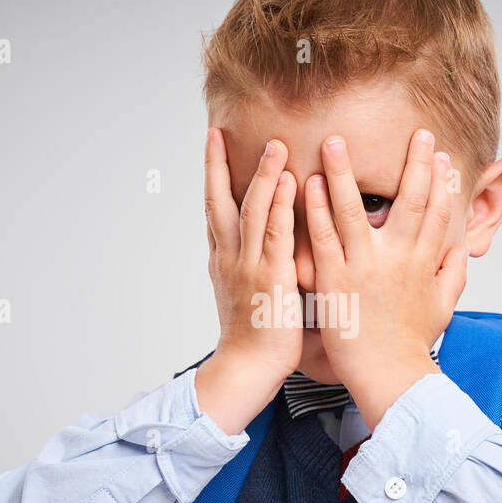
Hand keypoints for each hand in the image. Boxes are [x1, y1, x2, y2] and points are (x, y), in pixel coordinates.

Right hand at [194, 128, 300, 435]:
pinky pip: (277, 233)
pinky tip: (290, 180)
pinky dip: (282, 205)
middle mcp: (232, 258)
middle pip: (221, 201)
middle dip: (219, 164)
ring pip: (254, 210)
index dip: (212, 175)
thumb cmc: (253, 340)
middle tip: (218, 133)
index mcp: (224, 262)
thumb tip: (264, 253)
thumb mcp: (246, 296)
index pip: (215, 210)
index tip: (212, 145)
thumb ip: (253, 269)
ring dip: (264, 174)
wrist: (246, 369)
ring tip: (274, 143)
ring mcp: (250, 266)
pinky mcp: (273, 278)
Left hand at [304, 128, 468, 431]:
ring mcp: (364, 267)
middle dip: (414, 163)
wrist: (389, 376)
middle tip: (416, 132)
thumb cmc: (412, 346)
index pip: (437, 212)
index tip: (439, 154)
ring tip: (335, 141)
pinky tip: (309, 183)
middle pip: (409, 200)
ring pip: (354, 209)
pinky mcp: (335, 280)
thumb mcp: (443, 308)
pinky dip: (316, 208)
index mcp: (424, 263)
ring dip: (344, 172)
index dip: (440, 180)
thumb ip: (452, 275)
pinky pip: (323, 237)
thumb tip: (461, 252)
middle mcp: (397, 258)